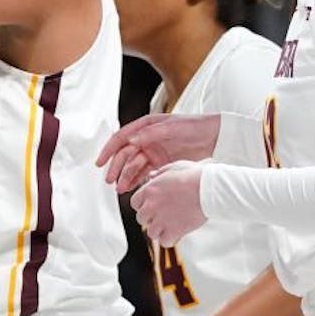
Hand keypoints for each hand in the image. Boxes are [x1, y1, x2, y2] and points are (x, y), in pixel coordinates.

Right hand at [96, 114, 219, 192]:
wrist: (215, 137)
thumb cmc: (194, 126)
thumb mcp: (172, 127)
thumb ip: (150, 134)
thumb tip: (131, 141)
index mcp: (145, 126)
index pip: (121, 138)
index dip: (108, 150)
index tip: (100, 163)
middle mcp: (146, 139)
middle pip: (125, 154)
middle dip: (116, 168)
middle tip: (110, 181)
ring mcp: (153, 151)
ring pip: (133, 166)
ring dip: (126, 177)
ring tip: (121, 189)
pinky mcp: (161, 163)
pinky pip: (145, 173)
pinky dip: (137, 181)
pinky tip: (132, 189)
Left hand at [133, 161, 206, 245]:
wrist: (208, 188)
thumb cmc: (194, 176)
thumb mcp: (174, 168)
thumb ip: (160, 173)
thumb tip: (151, 176)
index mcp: (149, 190)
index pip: (134, 203)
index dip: (143, 206)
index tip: (152, 207)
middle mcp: (151, 206)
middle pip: (141, 219)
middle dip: (151, 218)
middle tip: (163, 216)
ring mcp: (161, 219)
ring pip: (151, 232)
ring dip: (160, 230)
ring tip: (170, 225)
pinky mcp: (174, 230)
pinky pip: (164, 242)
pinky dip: (170, 239)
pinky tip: (177, 233)